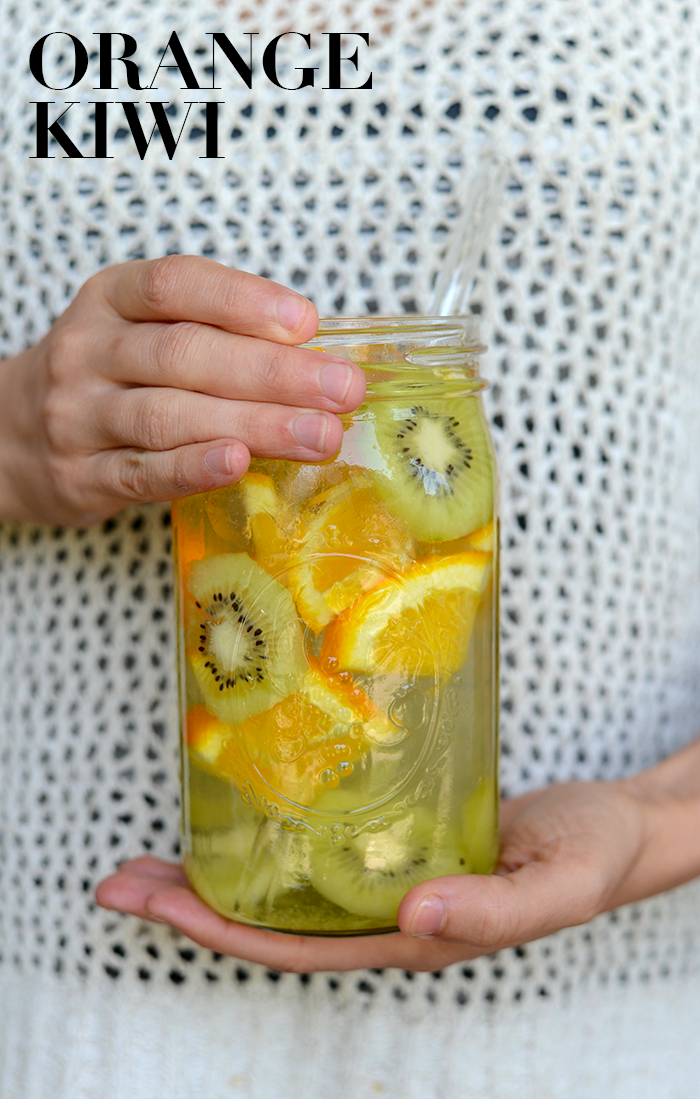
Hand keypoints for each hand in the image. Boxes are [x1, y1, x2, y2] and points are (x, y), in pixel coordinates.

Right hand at [0, 255, 364, 525]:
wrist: (11, 434)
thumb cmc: (107, 376)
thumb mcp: (140, 331)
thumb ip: (212, 334)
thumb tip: (316, 356)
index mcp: (112, 299)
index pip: (176, 285)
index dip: (243, 300)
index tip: (306, 322)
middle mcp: (90, 350)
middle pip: (185, 354)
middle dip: (272, 373)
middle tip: (341, 390)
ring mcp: (80, 415)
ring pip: (169, 414)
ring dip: (254, 424)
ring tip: (320, 435)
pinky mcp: (83, 476)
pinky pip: (143, 471)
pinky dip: (193, 467)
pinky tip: (239, 464)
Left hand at [95, 749, 699, 972]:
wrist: (612, 829)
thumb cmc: (589, 857)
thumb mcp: (554, 887)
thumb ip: (489, 910)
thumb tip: (409, 918)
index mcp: (412, 935)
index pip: (297, 944)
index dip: (223, 931)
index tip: (158, 903)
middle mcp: (386, 913)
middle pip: (272, 921)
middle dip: (193, 906)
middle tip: (119, 878)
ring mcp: (387, 877)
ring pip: (287, 886)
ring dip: (217, 874)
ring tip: (151, 853)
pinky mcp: (398, 839)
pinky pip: (321, 847)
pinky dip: (270, 839)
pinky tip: (241, 817)